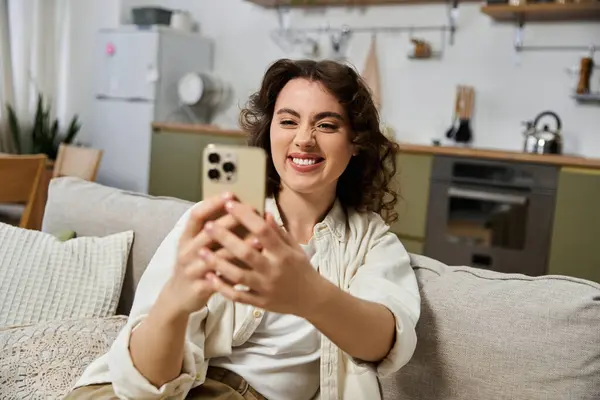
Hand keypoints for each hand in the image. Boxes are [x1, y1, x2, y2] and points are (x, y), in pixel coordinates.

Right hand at [161, 193, 261, 316]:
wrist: (178, 297)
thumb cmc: (194, 265)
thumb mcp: (196, 246)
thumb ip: (212, 231)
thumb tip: (237, 210)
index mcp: (186, 237)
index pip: (196, 215)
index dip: (212, 203)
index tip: (231, 194)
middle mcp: (187, 251)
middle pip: (208, 232)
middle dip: (231, 220)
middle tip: (251, 211)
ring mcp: (191, 269)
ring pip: (216, 256)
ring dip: (238, 246)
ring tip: (258, 239)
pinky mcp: (199, 287)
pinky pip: (220, 279)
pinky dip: (236, 272)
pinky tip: (251, 268)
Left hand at [199, 200, 324, 316]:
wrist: (312, 299)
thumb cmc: (301, 268)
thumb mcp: (294, 248)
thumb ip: (278, 232)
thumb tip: (263, 214)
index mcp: (284, 253)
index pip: (262, 231)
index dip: (246, 217)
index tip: (230, 204)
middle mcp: (274, 270)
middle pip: (246, 252)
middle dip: (225, 238)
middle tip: (208, 226)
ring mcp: (266, 288)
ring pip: (238, 275)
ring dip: (218, 263)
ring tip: (201, 251)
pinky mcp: (260, 302)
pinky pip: (238, 296)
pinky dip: (222, 287)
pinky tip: (209, 276)